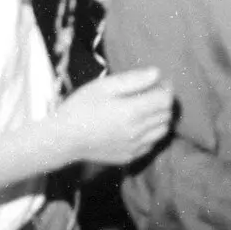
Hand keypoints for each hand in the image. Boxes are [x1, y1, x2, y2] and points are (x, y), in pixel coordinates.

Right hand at [53, 67, 173, 165]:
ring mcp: (134, 146)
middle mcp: (137, 131)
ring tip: (146, 108)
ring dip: (160, 117)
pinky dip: (151, 133)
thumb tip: (157, 73)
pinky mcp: (129, 156)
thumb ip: (133, 79)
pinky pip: (151, 144)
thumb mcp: (104, 86)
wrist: (63, 138)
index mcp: (132, 111)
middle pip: (166, 114)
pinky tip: (137, 125)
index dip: (166, 87)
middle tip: (152, 92)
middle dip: (164, 100)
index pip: (165, 99)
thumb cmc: (81, 107)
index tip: (159, 81)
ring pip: (163, 130)